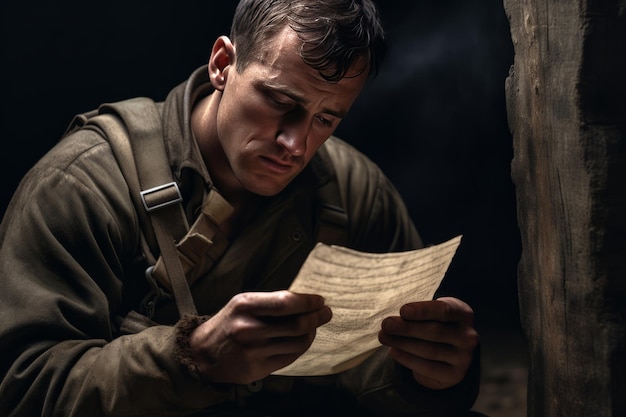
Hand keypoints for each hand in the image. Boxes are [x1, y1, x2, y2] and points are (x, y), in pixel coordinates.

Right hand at [189, 290, 331, 384]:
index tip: (320, 300)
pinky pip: (291, 357)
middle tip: (326, 313)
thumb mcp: (243, 304)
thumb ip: (271, 302)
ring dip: (311, 333)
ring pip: (297, 342)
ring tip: (313, 326)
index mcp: (245, 306)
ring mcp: (253, 351)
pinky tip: (302, 340)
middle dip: (317, 317)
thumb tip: (305, 301)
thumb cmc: (229, 324)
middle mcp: (249, 329)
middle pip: (296, 325)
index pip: (286, 302)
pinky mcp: (258, 369)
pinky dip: (301, 347)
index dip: (308, 302)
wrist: (203, 354)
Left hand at [378, 297, 477, 389]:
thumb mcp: (433, 313)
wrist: (451, 351)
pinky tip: (394, 351)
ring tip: (384, 337)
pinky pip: (428, 367)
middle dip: (407, 328)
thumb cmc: (437, 323)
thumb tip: (393, 320)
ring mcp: (464, 357)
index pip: (445, 310)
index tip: (402, 310)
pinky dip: (408, 359)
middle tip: (386, 325)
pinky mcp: (454, 374)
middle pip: (435, 331)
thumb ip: (419, 314)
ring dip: (403, 343)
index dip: (423, 310)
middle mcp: (468, 336)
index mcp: (464, 314)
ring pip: (429, 350)